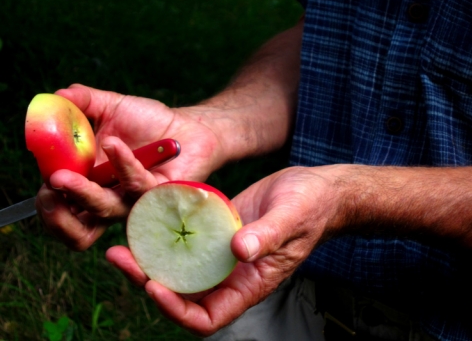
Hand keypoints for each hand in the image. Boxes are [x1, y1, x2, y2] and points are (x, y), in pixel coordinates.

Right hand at [36, 84, 225, 249]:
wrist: (187, 126)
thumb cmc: (149, 122)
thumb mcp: (111, 106)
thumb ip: (83, 101)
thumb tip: (56, 96)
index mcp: (92, 184)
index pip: (62, 211)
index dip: (48, 206)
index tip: (45, 181)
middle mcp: (111, 199)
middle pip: (79, 231)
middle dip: (57, 217)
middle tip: (50, 189)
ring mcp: (135, 200)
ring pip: (105, 210)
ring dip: (81, 193)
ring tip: (61, 176)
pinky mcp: (159, 194)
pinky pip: (136, 184)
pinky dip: (121, 163)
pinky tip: (113, 143)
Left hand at [106, 165, 345, 335]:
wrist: (316, 190)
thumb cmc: (312, 207)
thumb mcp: (292, 218)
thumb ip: (268, 236)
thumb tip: (239, 251)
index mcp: (250, 283)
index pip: (207, 317)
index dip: (177, 310)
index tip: (155, 287)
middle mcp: (230, 273)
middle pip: (181, 292)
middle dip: (147, 280)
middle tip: (120, 257)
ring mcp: (220, 251)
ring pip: (177, 265)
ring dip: (149, 257)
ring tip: (123, 241)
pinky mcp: (216, 228)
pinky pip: (185, 237)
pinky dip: (164, 233)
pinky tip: (146, 217)